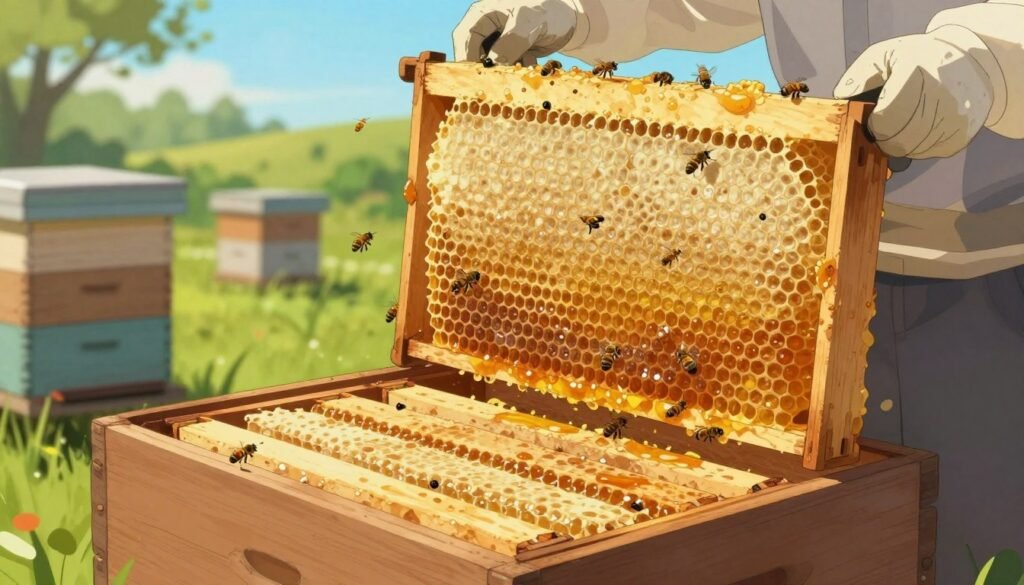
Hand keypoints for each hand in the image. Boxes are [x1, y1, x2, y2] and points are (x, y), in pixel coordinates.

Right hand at [453, 0, 578, 65]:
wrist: (569, 19)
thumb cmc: (547, 11)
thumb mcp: (529, 23)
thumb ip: (511, 42)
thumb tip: (493, 65)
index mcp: (483, 14)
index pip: (466, 39)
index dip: (468, 59)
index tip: (479, 77)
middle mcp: (486, 29)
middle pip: (475, 55)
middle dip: (488, 71)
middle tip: (500, 84)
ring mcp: (497, 43)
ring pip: (491, 66)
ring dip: (505, 74)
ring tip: (523, 72)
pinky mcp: (509, 55)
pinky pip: (505, 70)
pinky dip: (516, 75)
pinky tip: (531, 69)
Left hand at [833, 27, 994, 158]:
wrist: (971, 59)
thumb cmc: (920, 58)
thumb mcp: (886, 54)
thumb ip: (860, 75)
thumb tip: (842, 96)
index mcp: (917, 72)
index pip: (886, 118)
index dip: (874, 124)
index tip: (873, 119)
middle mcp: (942, 96)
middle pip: (897, 139)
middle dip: (883, 138)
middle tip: (883, 127)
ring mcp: (956, 117)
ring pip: (912, 150)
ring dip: (900, 144)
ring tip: (904, 123)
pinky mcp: (963, 133)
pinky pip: (929, 153)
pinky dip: (919, 146)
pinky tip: (921, 127)